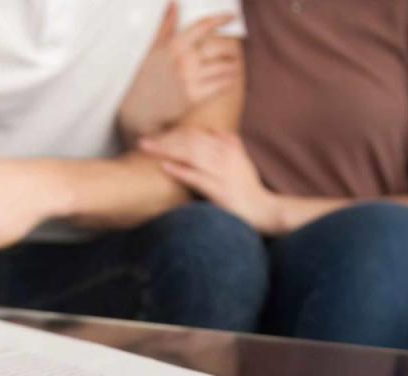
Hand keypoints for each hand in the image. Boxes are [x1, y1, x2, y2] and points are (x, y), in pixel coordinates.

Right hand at [120, 2, 241, 134]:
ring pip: (223, 67)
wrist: (138, 109)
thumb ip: (166, 25)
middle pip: (219, 47)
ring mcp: (189, 80)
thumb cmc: (145, 76)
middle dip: (231, 48)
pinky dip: (229, 81)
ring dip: (232, 65)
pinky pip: (220, 86)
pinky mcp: (193, 97)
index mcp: (173, 46)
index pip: (203, 26)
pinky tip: (230, 79)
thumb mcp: (153, 49)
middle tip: (235, 50)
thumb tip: (173, 2)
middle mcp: (183, 61)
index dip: (221, 19)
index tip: (231, 17)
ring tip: (234, 65)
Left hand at [140, 129, 281, 233]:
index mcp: (229, 147)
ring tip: (147, 149)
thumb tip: (221, 133)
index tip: (156, 136)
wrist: (264, 211)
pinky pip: (197, 177)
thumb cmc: (249, 189)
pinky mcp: (220, 190)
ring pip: (191, 154)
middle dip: (164, 139)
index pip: (196, 134)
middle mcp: (225, 156)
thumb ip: (231, 146)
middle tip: (143, 141)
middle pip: (190, 141)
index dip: (174, 133)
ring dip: (166, 150)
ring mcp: (223, 172)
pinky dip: (180, 171)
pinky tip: (165, 167)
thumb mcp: (243, 162)